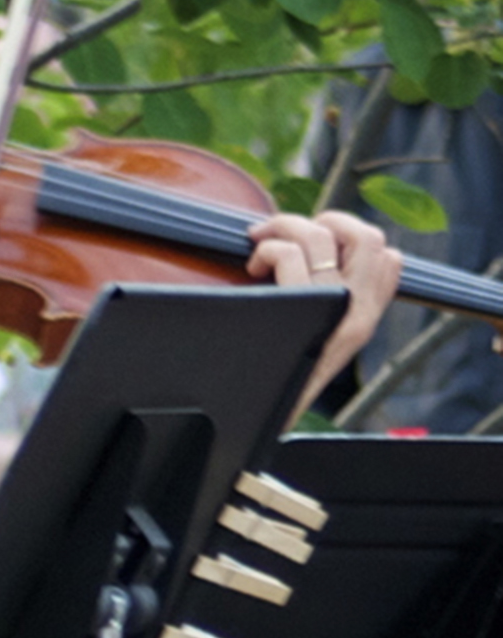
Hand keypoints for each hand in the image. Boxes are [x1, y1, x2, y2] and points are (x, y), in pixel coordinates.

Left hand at [247, 210, 402, 417]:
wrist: (254, 417)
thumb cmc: (273, 375)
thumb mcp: (313, 338)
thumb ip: (323, 303)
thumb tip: (306, 260)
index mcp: (366, 316)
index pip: (386, 257)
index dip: (348, 235)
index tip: (312, 242)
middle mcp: (360, 313)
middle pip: (366, 236)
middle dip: (322, 220)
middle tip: (284, 233)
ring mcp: (334, 312)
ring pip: (322, 236)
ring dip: (283, 227)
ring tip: (259, 248)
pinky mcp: (301, 313)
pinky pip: (289, 256)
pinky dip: (266, 249)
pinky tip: (252, 269)